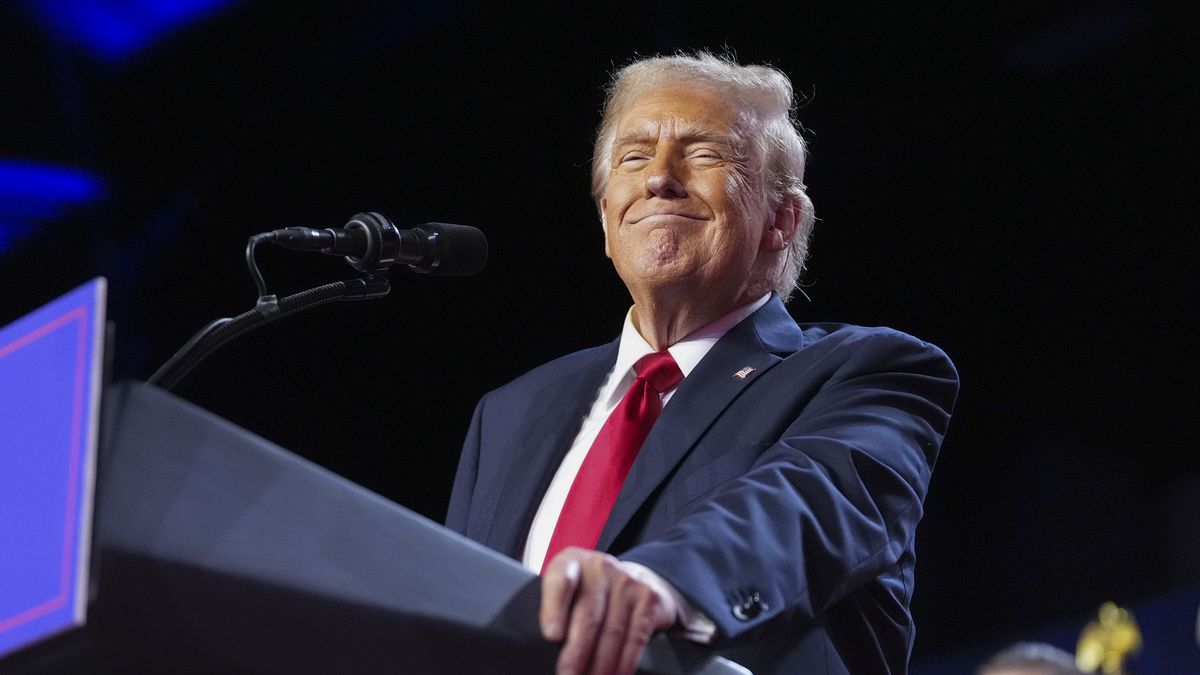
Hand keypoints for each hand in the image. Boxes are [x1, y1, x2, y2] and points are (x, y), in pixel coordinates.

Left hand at [540, 547, 677, 674]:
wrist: (638, 577)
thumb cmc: (591, 591)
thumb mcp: (569, 588)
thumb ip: (554, 609)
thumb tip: (551, 649)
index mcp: (571, 562)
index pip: (560, 582)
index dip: (555, 610)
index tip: (552, 637)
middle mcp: (599, 567)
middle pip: (588, 616)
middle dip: (576, 654)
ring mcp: (627, 581)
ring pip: (612, 632)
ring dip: (600, 665)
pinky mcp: (648, 599)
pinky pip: (636, 637)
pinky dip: (625, 662)